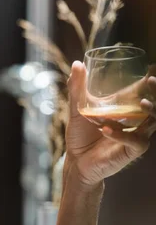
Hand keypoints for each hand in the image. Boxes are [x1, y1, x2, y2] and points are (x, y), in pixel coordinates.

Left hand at [65, 61, 155, 187]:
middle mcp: (134, 120)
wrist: (76, 160)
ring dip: (151, 110)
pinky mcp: (131, 150)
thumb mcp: (77, 109)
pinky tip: (106, 129)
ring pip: (154, 122)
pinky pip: (135, 141)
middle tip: (152, 81)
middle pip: (155, 104)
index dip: (150, 80)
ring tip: (142, 103)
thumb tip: (77, 64)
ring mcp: (135, 134)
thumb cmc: (81, 134)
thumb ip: (77, 88)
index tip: (153, 67)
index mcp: (125, 107)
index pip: (143, 91)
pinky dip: (121, 134)